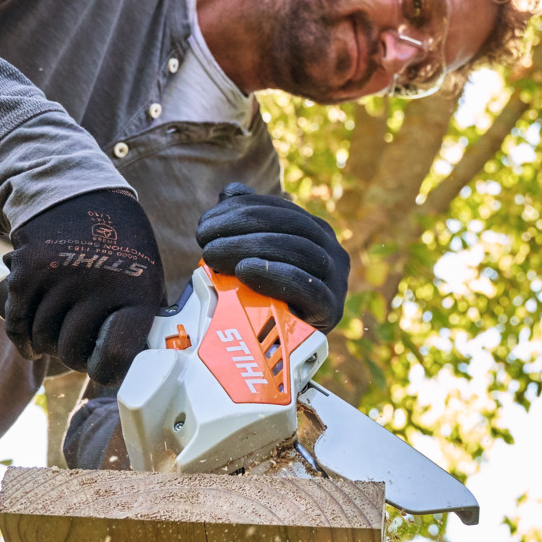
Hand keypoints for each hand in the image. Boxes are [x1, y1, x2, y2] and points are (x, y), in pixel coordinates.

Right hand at [0, 189, 163, 383]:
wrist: (80, 193)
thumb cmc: (120, 244)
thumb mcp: (147, 275)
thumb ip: (143, 317)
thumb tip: (144, 364)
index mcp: (137, 292)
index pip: (116, 355)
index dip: (107, 372)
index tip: (102, 369)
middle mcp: (98, 285)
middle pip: (72, 351)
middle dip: (73, 357)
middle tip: (76, 350)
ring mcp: (60, 278)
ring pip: (43, 339)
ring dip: (48, 345)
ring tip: (57, 338)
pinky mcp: (28, 272)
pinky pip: (17, 323)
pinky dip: (23, 340)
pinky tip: (32, 347)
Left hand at [195, 183, 350, 330]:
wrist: (279, 350)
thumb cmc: (263, 299)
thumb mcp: (251, 257)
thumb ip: (245, 224)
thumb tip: (231, 191)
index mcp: (317, 233)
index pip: (281, 209)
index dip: (242, 209)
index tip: (205, 222)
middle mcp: (333, 252)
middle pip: (292, 226)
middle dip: (243, 226)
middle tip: (204, 240)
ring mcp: (337, 282)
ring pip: (300, 252)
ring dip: (251, 248)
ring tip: (213, 256)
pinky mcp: (332, 311)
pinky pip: (309, 288)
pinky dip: (276, 275)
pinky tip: (245, 271)